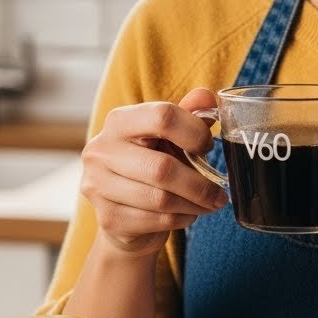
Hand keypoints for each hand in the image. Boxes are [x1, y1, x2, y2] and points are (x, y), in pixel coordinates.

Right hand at [80, 88, 228, 256]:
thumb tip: (207, 97)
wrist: (126, 214)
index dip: (194, 132)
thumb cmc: (152, 166)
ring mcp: (98, 186)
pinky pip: (157, 221)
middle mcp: (101, 150)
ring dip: (194, 204)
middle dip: (199, 184)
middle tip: (219, 194)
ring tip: (209, 204)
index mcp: (119, 121)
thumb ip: (187, 115)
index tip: (208, 146)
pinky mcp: (108, 218)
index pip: (162, 116)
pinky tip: (186, 214)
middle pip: (162, 167)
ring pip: (161, 199)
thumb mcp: (169, 138)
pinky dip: (181, 219)